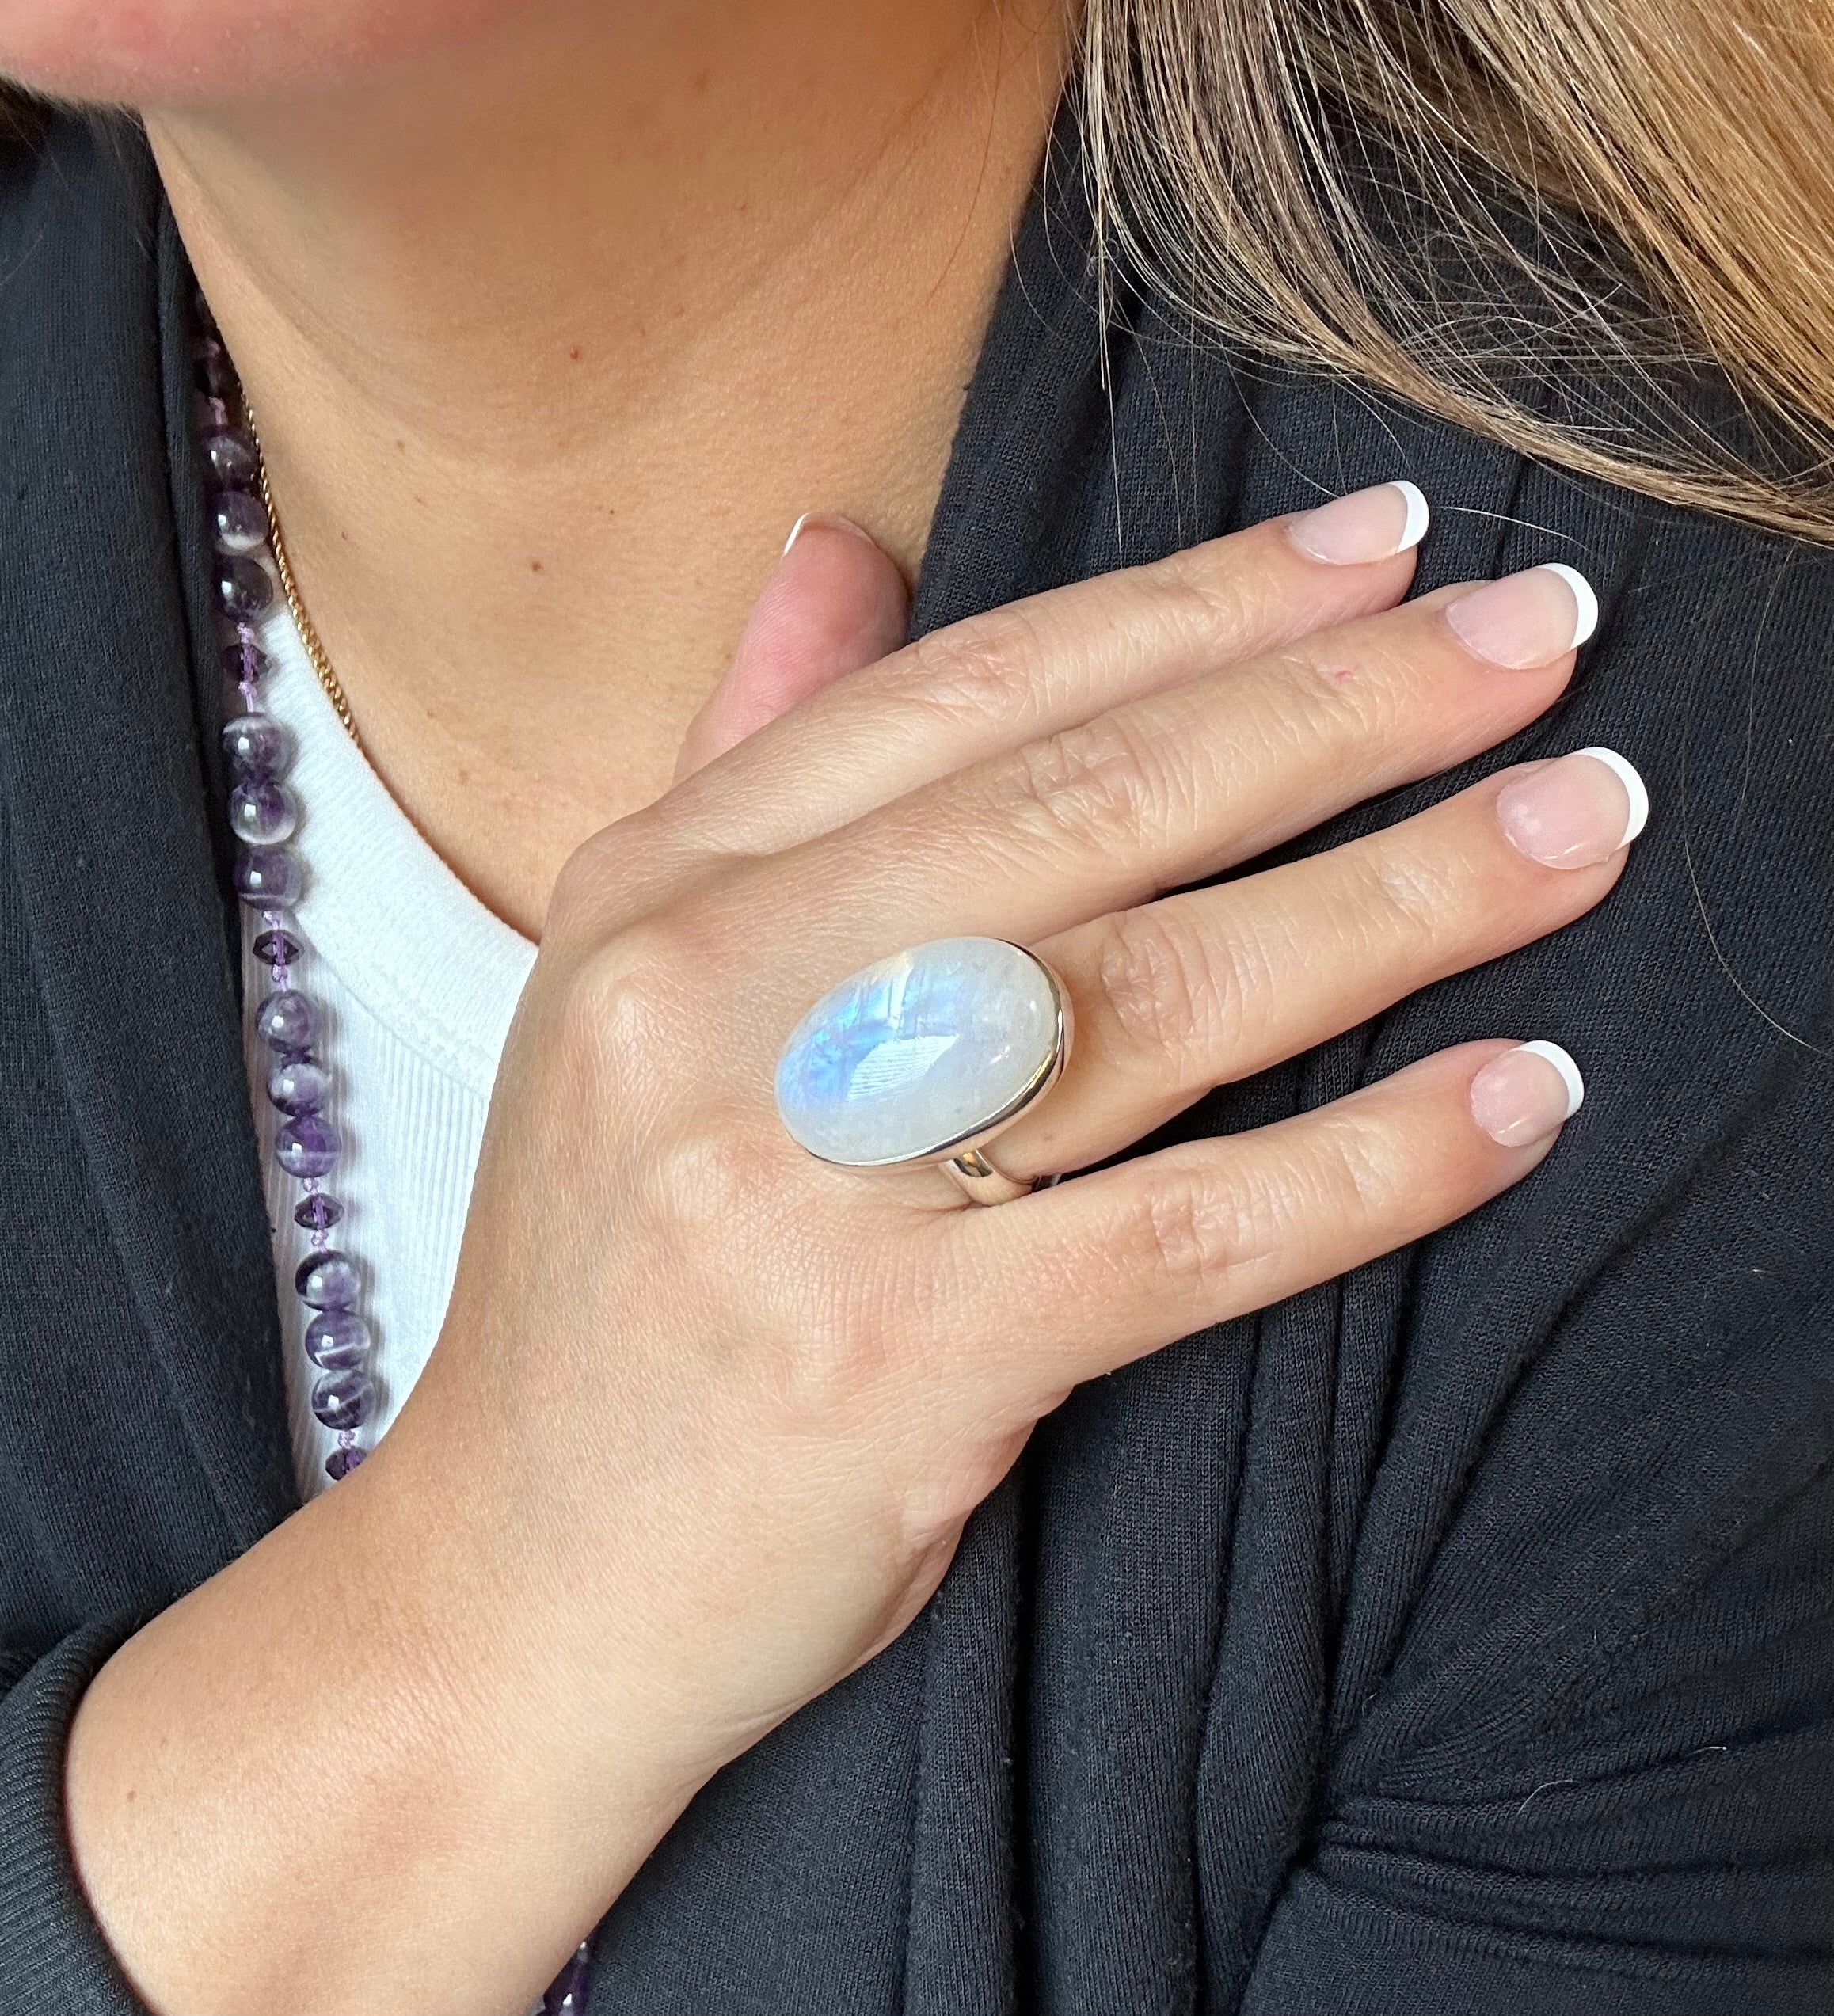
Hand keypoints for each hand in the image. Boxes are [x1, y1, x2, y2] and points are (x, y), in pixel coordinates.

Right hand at [69, 482, 1639, 2014]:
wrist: (522, 1575)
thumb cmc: (609, 1274)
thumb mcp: (627, 982)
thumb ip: (749, 756)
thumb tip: (844, 542)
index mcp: (661, 889)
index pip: (966, 692)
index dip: (1192, 602)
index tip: (1378, 543)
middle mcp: (711, 1000)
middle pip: (1085, 810)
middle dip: (1342, 707)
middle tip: (1537, 631)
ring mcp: (796, 1183)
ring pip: (1156, 994)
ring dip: (1405, 900)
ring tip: (1586, 827)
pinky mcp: (894, 1362)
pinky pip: (1186, 1230)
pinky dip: (1374, 1160)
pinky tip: (1526, 1093)